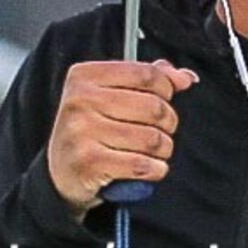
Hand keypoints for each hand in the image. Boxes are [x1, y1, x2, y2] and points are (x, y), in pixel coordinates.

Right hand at [43, 59, 197, 209]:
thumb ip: (149, 79)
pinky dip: (155, 170)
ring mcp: (81, 132)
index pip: (147, 74)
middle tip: (160, 131)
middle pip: (154, 107)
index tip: (164, 99)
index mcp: (85, 76)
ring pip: (152, 138)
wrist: (61, 174)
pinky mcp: (89, 163)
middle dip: (168, 122)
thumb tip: (185, 77)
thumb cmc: (92, 130)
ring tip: (153, 151)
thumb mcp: (112, 95)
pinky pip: (143, 165)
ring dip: (163, 149)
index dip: (167, 88)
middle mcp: (79, 101)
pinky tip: (148, 168)